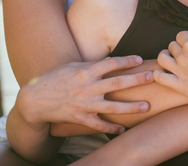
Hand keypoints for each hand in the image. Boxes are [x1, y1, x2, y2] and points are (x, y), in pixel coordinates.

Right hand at [17, 55, 153, 134]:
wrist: (34, 100)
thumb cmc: (55, 78)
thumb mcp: (73, 66)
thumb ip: (92, 66)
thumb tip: (111, 62)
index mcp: (85, 72)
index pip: (110, 63)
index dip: (126, 60)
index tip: (139, 59)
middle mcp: (87, 87)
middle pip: (116, 83)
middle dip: (136, 80)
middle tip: (152, 77)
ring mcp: (84, 104)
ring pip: (112, 107)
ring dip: (131, 107)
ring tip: (147, 106)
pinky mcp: (80, 118)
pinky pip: (99, 124)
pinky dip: (111, 127)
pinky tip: (123, 129)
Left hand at [154, 16, 187, 104]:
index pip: (180, 35)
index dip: (187, 38)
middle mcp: (183, 56)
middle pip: (172, 46)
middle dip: (178, 47)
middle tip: (187, 53)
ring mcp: (180, 71)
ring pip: (162, 58)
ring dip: (166, 56)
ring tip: (173, 59)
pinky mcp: (179, 85)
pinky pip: (160, 77)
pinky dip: (158, 73)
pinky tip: (164, 72)